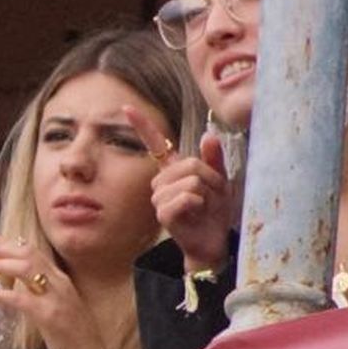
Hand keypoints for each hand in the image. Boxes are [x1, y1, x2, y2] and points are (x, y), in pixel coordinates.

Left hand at [0, 236, 108, 348]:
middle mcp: (59, 283)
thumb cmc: (72, 336)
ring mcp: (56, 298)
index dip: (9, 244)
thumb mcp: (56, 305)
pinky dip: (4, 294)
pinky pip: (23, 299)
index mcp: (60, 279)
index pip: (33, 251)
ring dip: (1, 265)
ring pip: (26, 268)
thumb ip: (38, 292)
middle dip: (1, 249)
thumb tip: (11, 283)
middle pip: (28, 254)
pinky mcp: (50, 316)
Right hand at [126, 107, 232, 270]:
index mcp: (174, 171)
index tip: (126, 107)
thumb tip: (208, 135)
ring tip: (204, 207)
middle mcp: (162, 182)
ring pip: (191, 181)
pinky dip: (199, 204)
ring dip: (207, 194)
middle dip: (211, 179)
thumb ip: (214, 159)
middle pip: (191, 164)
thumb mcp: (220, 181)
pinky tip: (196, 213)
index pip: (155, 145)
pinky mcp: (163, 214)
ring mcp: (160, 198)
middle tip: (212, 197)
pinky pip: (186, 197)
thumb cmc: (215, 212)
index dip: (142, 125)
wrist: (214, 241)